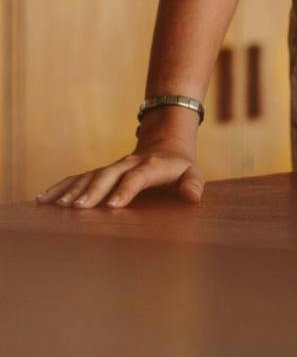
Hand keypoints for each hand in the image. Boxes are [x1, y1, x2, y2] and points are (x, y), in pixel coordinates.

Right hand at [37, 116, 204, 208]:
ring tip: (57, 207)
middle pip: (107, 176)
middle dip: (93, 192)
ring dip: (72, 192)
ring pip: (89, 177)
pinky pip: (77, 179)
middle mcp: (127, 164)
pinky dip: (60, 188)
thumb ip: (193, 184)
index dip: (126, 190)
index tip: (113, 206)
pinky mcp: (99, 172)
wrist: (164, 146)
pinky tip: (43, 200)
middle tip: (78, 209)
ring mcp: (111, 167)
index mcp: (151, 166)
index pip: (137, 177)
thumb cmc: (180, 168)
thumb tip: (192, 197)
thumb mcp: (193, 173)